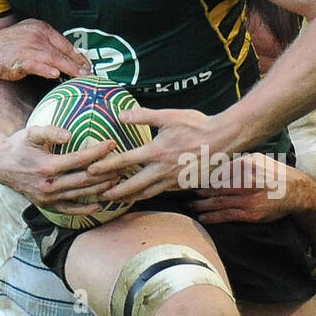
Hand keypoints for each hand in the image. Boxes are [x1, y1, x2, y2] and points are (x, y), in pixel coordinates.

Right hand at [0, 18, 90, 82]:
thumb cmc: (10, 45)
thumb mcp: (30, 36)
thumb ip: (48, 44)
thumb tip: (69, 58)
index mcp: (42, 28)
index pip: (65, 43)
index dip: (78, 56)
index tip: (88, 66)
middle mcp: (37, 35)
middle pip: (62, 52)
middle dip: (77, 64)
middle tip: (89, 74)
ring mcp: (28, 47)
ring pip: (53, 58)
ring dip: (68, 68)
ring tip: (80, 77)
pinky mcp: (19, 60)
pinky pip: (36, 65)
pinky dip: (46, 69)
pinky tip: (55, 74)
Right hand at [0, 124, 119, 214]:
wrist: (0, 165)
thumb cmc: (19, 145)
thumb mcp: (31, 132)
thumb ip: (50, 131)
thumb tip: (70, 134)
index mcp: (47, 166)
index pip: (80, 160)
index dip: (98, 151)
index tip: (112, 143)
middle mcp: (49, 185)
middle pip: (85, 179)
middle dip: (107, 171)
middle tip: (124, 163)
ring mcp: (48, 198)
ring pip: (81, 194)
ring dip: (101, 188)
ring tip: (119, 179)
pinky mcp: (47, 205)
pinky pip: (70, 210)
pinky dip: (86, 209)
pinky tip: (100, 205)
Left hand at [87, 107, 236, 202]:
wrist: (224, 139)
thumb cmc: (197, 125)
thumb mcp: (169, 116)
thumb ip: (143, 116)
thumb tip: (120, 115)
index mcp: (156, 152)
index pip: (125, 161)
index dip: (106, 166)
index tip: (91, 171)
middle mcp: (163, 170)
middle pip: (133, 186)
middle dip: (115, 191)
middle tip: (100, 195)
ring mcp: (173, 180)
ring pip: (148, 193)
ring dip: (130, 197)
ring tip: (118, 200)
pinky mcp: (183, 184)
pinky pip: (162, 191)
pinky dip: (149, 194)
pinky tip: (144, 194)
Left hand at [191, 154, 302, 224]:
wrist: (297, 191)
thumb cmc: (275, 174)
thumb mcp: (258, 159)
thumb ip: (238, 163)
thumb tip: (214, 169)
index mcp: (247, 164)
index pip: (218, 172)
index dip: (202, 177)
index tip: (190, 179)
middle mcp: (247, 180)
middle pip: (215, 186)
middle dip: (198, 191)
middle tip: (183, 193)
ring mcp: (248, 198)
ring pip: (218, 202)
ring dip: (201, 205)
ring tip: (189, 206)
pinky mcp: (251, 213)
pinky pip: (227, 215)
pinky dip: (212, 217)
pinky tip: (202, 218)